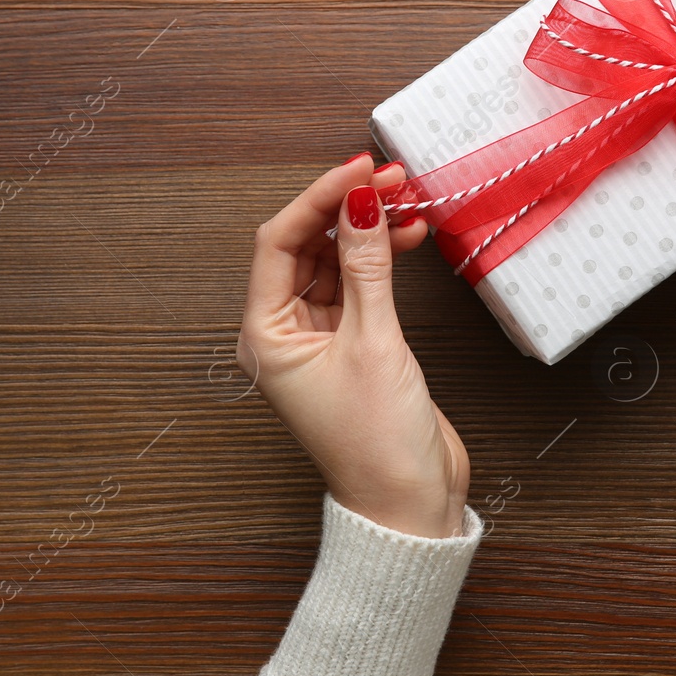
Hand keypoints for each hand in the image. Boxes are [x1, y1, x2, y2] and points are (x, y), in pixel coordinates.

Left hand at [239, 153, 470, 537]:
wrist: (410, 505)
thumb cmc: (378, 444)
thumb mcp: (373, 342)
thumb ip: (366, 267)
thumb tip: (361, 203)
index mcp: (266, 334)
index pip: (280, 242)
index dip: (318, 198)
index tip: (357, 169)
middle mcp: (284, 333)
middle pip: (307, 245)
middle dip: (346, 208)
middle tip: (390, 177)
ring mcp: (319, 338)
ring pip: (335, 260)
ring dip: (368, 229)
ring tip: (407, 200)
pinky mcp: (353, 344)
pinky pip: (360, 284)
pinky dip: (381, 258)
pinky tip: (407, 236)